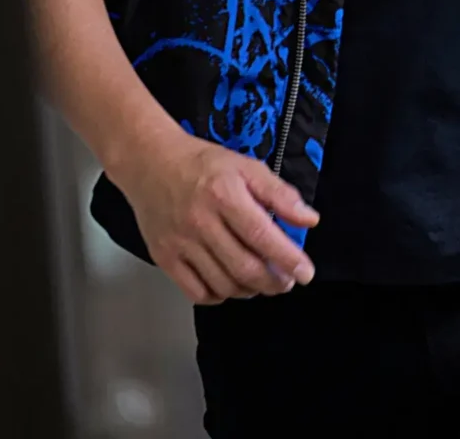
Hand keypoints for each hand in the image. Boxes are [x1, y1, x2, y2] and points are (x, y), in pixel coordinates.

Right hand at [112, 128, 319, 305]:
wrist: (151, 163)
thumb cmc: (202, 165)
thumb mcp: (247, 167)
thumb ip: (280, 194)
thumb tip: (309, 220)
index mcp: (224, 195)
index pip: (262, 236)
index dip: (288, 259)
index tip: (305, 273)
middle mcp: (200, 221)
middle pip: (244, 267)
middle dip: (273, 282)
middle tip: (286, 281)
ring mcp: (180, 242)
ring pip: (223, 284)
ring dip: (249, 290)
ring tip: (260, 282)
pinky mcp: (164, 257)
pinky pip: (196, 292)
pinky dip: (218, 296)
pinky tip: (229, 284)